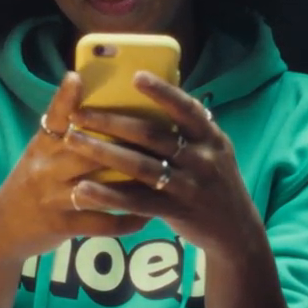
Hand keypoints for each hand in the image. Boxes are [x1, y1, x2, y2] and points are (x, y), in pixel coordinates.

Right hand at [0, 73, 152, 261]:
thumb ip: (64, 133)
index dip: (65, 98)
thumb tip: (97, 104)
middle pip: (83, 149)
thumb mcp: (41, 154)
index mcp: (41, 146)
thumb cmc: (33, 183)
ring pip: (97, 188)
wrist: (3, 229)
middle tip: (154, 135)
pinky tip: (146, 218)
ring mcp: (52, 198)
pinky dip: (125, 221)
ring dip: (130, 185)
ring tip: (161, 178)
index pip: (53, 118)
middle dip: (119, 143)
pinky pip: (99, 223)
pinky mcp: (61, 226)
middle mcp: (45, 168)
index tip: (77, 77)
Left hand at [63, 71, 263, 253]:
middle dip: (111, 122)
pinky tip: (83, 190)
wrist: (236, 230)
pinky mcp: (175, 212)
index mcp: (210, 137)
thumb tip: (156, 95)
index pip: (186, 108)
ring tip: (72, 141)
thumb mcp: (213, 150)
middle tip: (78, 113)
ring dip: (103, 152)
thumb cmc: (215, 181)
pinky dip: (108, 195)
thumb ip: (189, 129)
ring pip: (140, 166)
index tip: (135, 76)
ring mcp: (189, 186)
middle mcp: (202, 159)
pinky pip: (136, 202)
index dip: (162, 91)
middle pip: (151, 135)